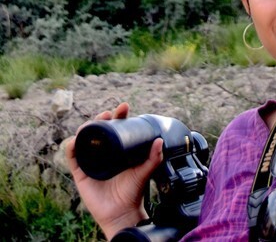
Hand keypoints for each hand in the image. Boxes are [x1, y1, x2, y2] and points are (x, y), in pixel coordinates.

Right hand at [66, 102, 163, 239]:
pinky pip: (73, 158)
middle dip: (102, 118)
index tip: (124, 107)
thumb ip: (153, 158)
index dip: (119, 116)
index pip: (118, 128)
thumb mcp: (144, 172)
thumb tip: (160, 141)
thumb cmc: (133, 192)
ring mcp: (92, 161)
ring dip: (87, 127)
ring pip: (85, 140)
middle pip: (100, 130)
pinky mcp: (81, 173)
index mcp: (119, 149)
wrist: (121, 212)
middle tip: (109, 113)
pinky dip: (72, 147)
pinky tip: (75, 140)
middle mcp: (104, 153)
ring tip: (93, 122)